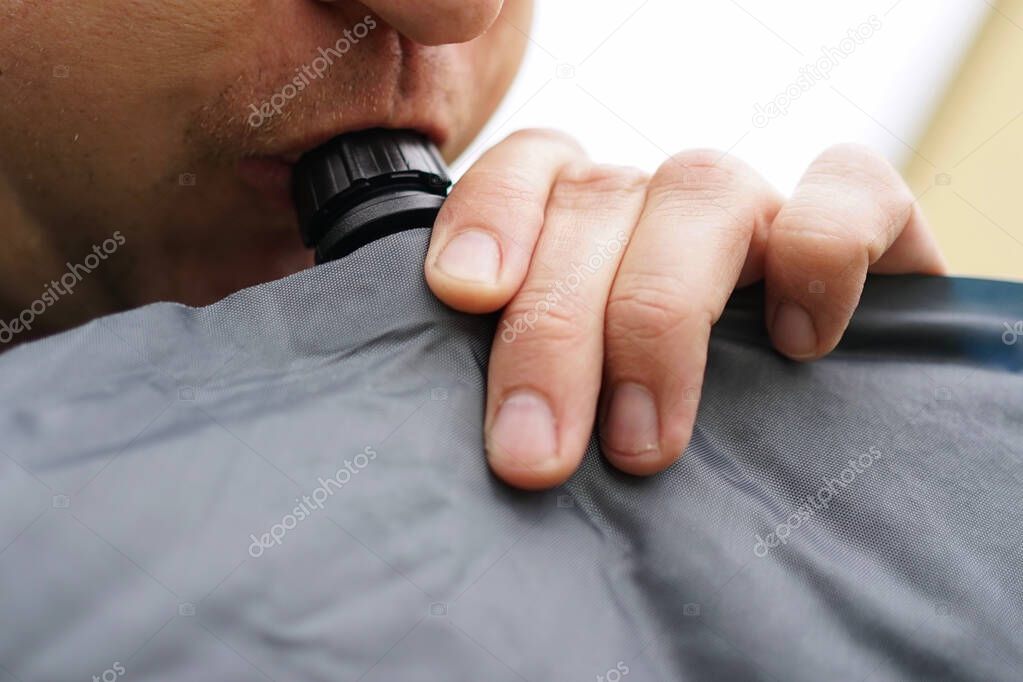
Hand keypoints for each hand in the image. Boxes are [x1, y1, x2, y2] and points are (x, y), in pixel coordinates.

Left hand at [424, 129, 945, 489]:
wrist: (830, 459)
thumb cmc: (665, 437)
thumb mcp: (583, 419)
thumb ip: (536, 396)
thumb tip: (500, 440)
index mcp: (587, 228)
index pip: (530, 166)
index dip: (490, 214)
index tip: (464, 295)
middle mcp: (664, 208)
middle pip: (598, 202)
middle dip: (557, 330)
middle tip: (535, 453)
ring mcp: (762, 211)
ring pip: (701, 190)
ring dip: (659, 314)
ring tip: (643, 444)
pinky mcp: (870, 223)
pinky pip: (852, 189)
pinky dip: (820, 255)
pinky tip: (796, 345)